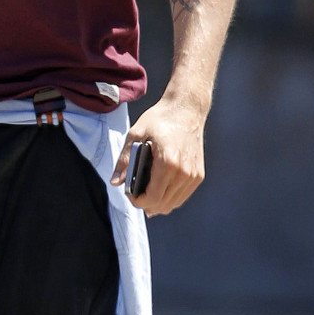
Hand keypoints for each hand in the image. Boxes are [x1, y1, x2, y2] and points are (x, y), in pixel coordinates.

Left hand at [110, 96, 205, 215]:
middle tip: (135, 193)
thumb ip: (125, 160)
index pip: (153, 198)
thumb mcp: (136, 133)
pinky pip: (182, 196)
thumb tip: (115, 182)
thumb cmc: (160, 119)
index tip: (130, 195)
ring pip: (173, 204)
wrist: (186, 109)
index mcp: (167, 162)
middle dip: (146, 204)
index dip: (138, 202)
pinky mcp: (198, 175)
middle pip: (163, 205)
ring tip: (145, 192)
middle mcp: (183, 172)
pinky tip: (159, 190)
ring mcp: (193, 175)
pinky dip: (169, 197)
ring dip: (158, 203)